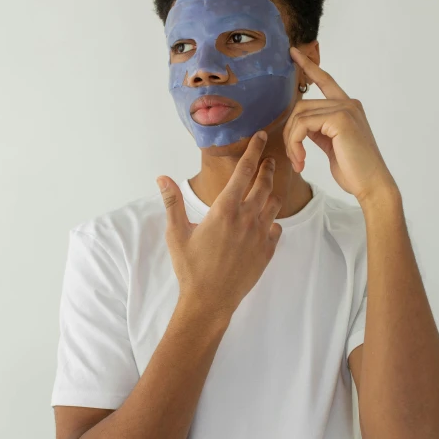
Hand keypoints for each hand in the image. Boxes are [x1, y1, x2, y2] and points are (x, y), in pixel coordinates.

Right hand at [156, 131, 282, 316]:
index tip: (260, 137)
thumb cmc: (190, 267)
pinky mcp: (267, 252)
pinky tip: (266, 222)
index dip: (254, 151)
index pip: (244, 171)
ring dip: (272, 192)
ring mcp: (260, 235)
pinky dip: (272, 221)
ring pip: (274, 204)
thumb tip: (162, 178)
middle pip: (264, 183)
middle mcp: (247, 218)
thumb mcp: (176, 233)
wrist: (210, 301)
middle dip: (268, 168)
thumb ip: (172, 203)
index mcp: (225, 210)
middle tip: (269, 158)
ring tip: (268, 186)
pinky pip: (276, 229)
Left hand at [283, 47, 398, 205]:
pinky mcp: (340, 119)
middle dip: (290, 133)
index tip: (293, 52)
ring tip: (298, 161)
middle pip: (302, 105)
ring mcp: (345, 109)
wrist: (372, 185)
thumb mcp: (332, 146)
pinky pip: (303, 125)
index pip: (325, 81)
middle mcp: (348, 104)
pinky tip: (301, 160)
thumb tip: (302, 124)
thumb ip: (320, 130)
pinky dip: (295, 143)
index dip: (309, 66)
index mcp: (348, 108)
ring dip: (291, 141)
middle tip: (294, 158)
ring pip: (300, 115)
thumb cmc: (355, 171)